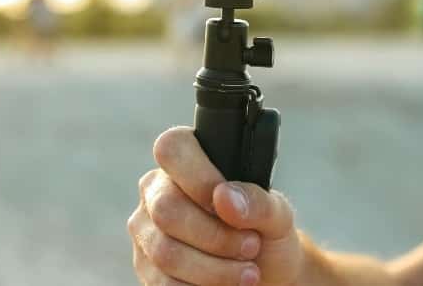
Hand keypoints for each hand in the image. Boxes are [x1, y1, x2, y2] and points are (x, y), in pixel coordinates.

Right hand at [128, 127, 307, 285]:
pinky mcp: (145, 266)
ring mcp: (145, 229)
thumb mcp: (277, 215)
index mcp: (185, 161)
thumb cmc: (266, 233)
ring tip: (247, 273)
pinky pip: (162, 283)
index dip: (200, 178)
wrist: (265, 273)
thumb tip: (224, 197)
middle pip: (166, 210)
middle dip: (216, 237)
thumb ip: (257, 201)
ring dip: (214, 270)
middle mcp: (156, 190)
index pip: (172, 149)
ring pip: (165, 252)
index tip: (231, 207)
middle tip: (251, 246)